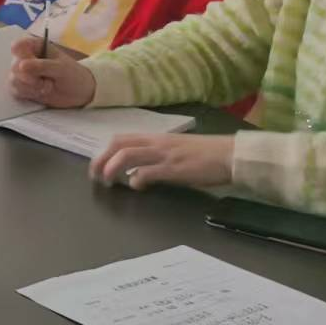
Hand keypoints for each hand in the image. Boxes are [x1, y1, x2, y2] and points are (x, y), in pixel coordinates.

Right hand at [8, 35, 95, 107]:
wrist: (80, 93)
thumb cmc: (73, 74)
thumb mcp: (61, 68)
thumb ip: (42, 66)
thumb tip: (21, 66)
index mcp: (35, 46)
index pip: (18, 46)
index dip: (23, 57)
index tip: (33, 66)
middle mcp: (26, 57)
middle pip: (14, 65)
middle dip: (29, 77)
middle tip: (45, 81)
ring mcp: (23, 73)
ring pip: (13, 79)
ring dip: (30, 87)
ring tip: (46, 87)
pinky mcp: (22, 86)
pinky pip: (15, 90)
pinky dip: (28, 93)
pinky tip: (40, 92)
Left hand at [90, 133, 234, 190]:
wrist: (231, 156)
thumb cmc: (207, 154)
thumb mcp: (177, 149)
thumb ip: (156, 154)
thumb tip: (137, 167)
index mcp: (157, 137)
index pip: (122, 138)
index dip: (105, 150)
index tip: (97, 164)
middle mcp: (157, 143)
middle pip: (118, 144)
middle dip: (101, 159)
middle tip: (95, 175)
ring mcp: (164, 155)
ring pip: (126, 155)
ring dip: (111, 168)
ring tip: (108, 181)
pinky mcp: (173, 169)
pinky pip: (147, 172)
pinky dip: (136, 180)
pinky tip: (137, 186)